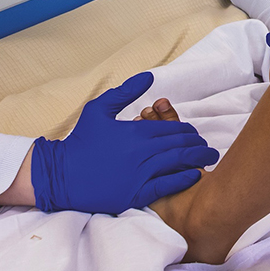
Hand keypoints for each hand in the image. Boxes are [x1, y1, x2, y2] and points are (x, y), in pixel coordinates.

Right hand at [31, 72, 219, 214]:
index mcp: (135, 131)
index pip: (172, 129)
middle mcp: (141, 152)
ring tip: (209, 159)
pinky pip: (165, 186)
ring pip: (177, 163)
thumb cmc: (81, 141)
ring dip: (197, 159)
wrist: (60, 175)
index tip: (195, 134)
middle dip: (198, 145)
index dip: (188, 131)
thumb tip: (149, 76)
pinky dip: (182, 179)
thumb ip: (125, 91)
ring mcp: (138, 174)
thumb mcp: (99, 109)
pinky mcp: (134, 194)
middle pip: (179, 145)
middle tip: (208, 147)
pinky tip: (193, 175)